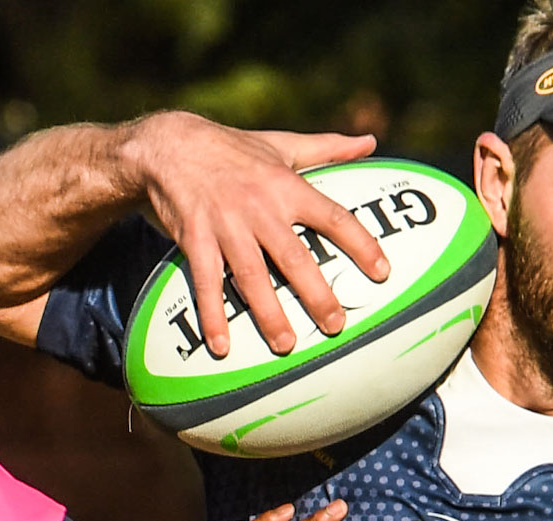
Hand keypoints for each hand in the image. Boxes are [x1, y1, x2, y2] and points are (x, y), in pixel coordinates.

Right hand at [119, 111, 390, 356]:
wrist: (170, 146)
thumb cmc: (233, 148)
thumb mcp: (282, 144)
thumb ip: (327, 147)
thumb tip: (371, 142)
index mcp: (286, 186)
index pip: (333, 217)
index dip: (360, 244)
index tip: (382, 272)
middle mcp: (259, 207)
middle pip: (294, 256)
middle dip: (316, 294)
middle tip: (336, 325)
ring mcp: (226, 226)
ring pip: (251, 275)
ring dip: (268, 312)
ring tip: (286, 344)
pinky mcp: (195, 239)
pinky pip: (206, 282)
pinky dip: (212, 315)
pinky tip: (222, 345)